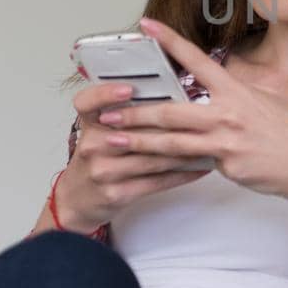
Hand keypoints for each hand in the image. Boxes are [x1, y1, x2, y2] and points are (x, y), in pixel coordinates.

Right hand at [57, 79, 212, 230]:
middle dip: (170, 125)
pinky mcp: (117, 193)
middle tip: (200, 114)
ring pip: (151, 157)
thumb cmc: (98, 158)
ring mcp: (103, 171)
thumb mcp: (98, 131)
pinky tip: (200, 167)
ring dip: (184, 151)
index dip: (105, 94)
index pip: (88, 102)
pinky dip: (181, 174)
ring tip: (209, 141)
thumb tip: (166, 93)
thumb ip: (122, 113)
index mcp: (89, 125)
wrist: (78, 199)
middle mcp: (92, 146)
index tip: (128, 89)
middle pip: (134, 131)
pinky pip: (156, 181)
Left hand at [95, 17, 287, 205]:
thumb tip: (224, 90)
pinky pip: (191, 165)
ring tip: (112, 141)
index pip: (197, 60)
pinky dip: (168, 165)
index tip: (146, 25)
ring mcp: (225, 142)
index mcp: (237, 91)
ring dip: (138, 142)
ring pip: (171, 142)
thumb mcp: (269, 102)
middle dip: (135, 112)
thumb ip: (241, 95)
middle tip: (107, 112)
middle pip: (170, 111)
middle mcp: (227, 114)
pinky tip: (146, 167)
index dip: (170, 41)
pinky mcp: (225, 166)